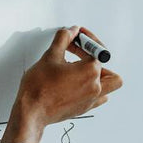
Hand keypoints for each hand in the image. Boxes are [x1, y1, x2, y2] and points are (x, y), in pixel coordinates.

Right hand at [1, 26, 123, 142]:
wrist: (32, 111)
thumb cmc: (39, 88)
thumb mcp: (50, 56)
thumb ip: (63, 39)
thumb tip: (70, 31)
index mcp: (90, 71)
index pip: (94, 50)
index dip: (83, 41)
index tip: (75, 38)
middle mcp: (95, 86)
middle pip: (106, 66)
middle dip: (95, 56)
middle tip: (81, 52)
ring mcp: (92, 99)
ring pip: (110, 84)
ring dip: (102, 74)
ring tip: (85, 68)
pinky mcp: (85, 108)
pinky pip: (101, 97)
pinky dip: (96, 89)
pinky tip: (82, 83)